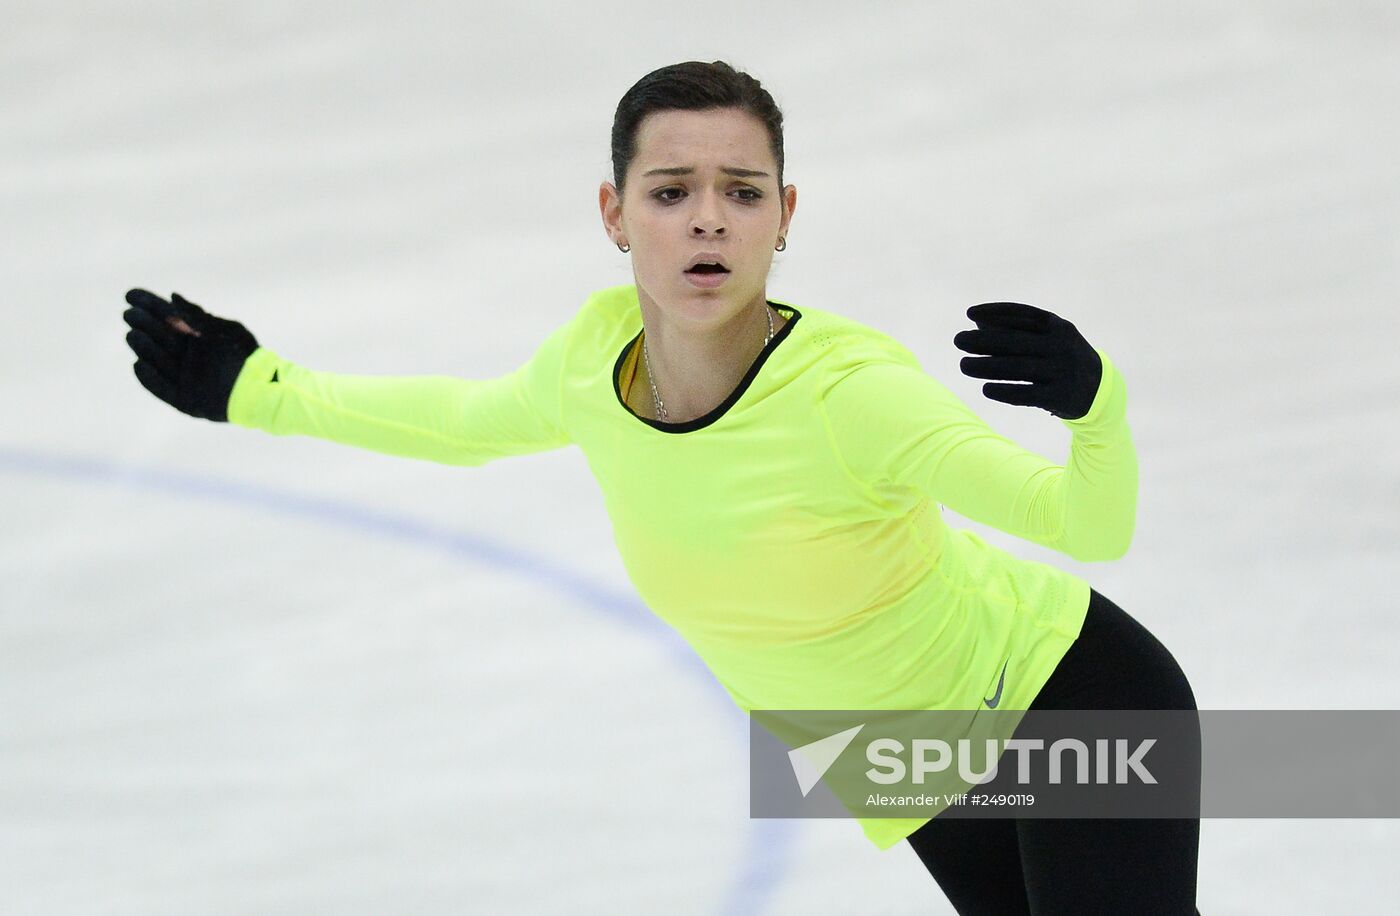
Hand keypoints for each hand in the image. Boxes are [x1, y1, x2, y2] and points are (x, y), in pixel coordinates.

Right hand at [123, 289, 259, 421]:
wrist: (263, 388)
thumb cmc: (246, 356)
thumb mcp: (224, 331)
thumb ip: (197, 316)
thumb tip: (173, 296)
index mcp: (195, 337)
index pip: (166, 317)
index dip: (148, 304)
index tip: (130, 295)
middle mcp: (186, 356)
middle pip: (158, 337)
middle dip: (143, 324)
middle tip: (129, 314)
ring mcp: (184, 377)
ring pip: (156, 360)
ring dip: (143, 348)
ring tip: (133, 334)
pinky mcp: (184, 399)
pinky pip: (160, 388)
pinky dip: (148, 378)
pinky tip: (138, 365)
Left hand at [953, 302, 1102, 419]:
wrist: (1098, 390)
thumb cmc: (1059, 358)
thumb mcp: (1046, 340)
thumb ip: (1015, 331)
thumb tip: (977, 324)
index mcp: (1058, 327)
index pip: (1023, 315)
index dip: (995, 312)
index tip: (969, 313)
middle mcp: (1061, 347)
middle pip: (1016, 342)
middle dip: (983, 341)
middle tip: (957, 340)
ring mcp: (1062, 372)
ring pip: (1018, 368)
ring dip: (986, 367)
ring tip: (963, 365)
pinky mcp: (1060, 396)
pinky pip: (1027, 394)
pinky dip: (1005, 391)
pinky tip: (985, 388)